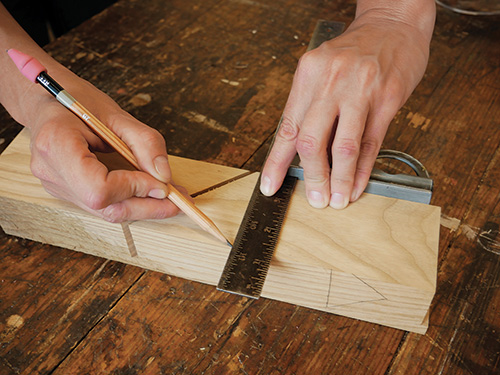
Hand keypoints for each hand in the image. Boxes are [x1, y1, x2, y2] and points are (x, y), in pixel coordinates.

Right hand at [28, 77, 183, 221]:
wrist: (47, 101)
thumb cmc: (79, 101)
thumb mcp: (118, 114)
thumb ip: (145, 143)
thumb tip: (164, 176)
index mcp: (57, 144)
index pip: (98, 187)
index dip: (134, 188)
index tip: (162, 184)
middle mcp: (51, 170)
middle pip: (103, 206)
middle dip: (145, 206)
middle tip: (178, 202)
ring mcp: (55, 184)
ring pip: (104, 210)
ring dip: (141, 207)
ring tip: (170, 198)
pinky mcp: (65, 190)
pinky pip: (101, 204)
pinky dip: (129, 201)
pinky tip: (149, 193)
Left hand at [260, 2, 434, 208]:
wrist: (393, 23)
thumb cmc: (355, 52)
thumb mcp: (322, 70)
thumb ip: (310, 107)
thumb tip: (299, 152)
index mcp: (308, 74)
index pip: (287, 127)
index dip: (277, 162)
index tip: (269, 185)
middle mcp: (331, 82)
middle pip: (311, 140)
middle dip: (311, 176)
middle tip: (314, 199)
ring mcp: (361, 90)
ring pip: (343, 146)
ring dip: (338, 179)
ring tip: (335, 199)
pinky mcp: (387, 99)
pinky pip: (371, 143)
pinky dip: (362, 169)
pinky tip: (356, 185)